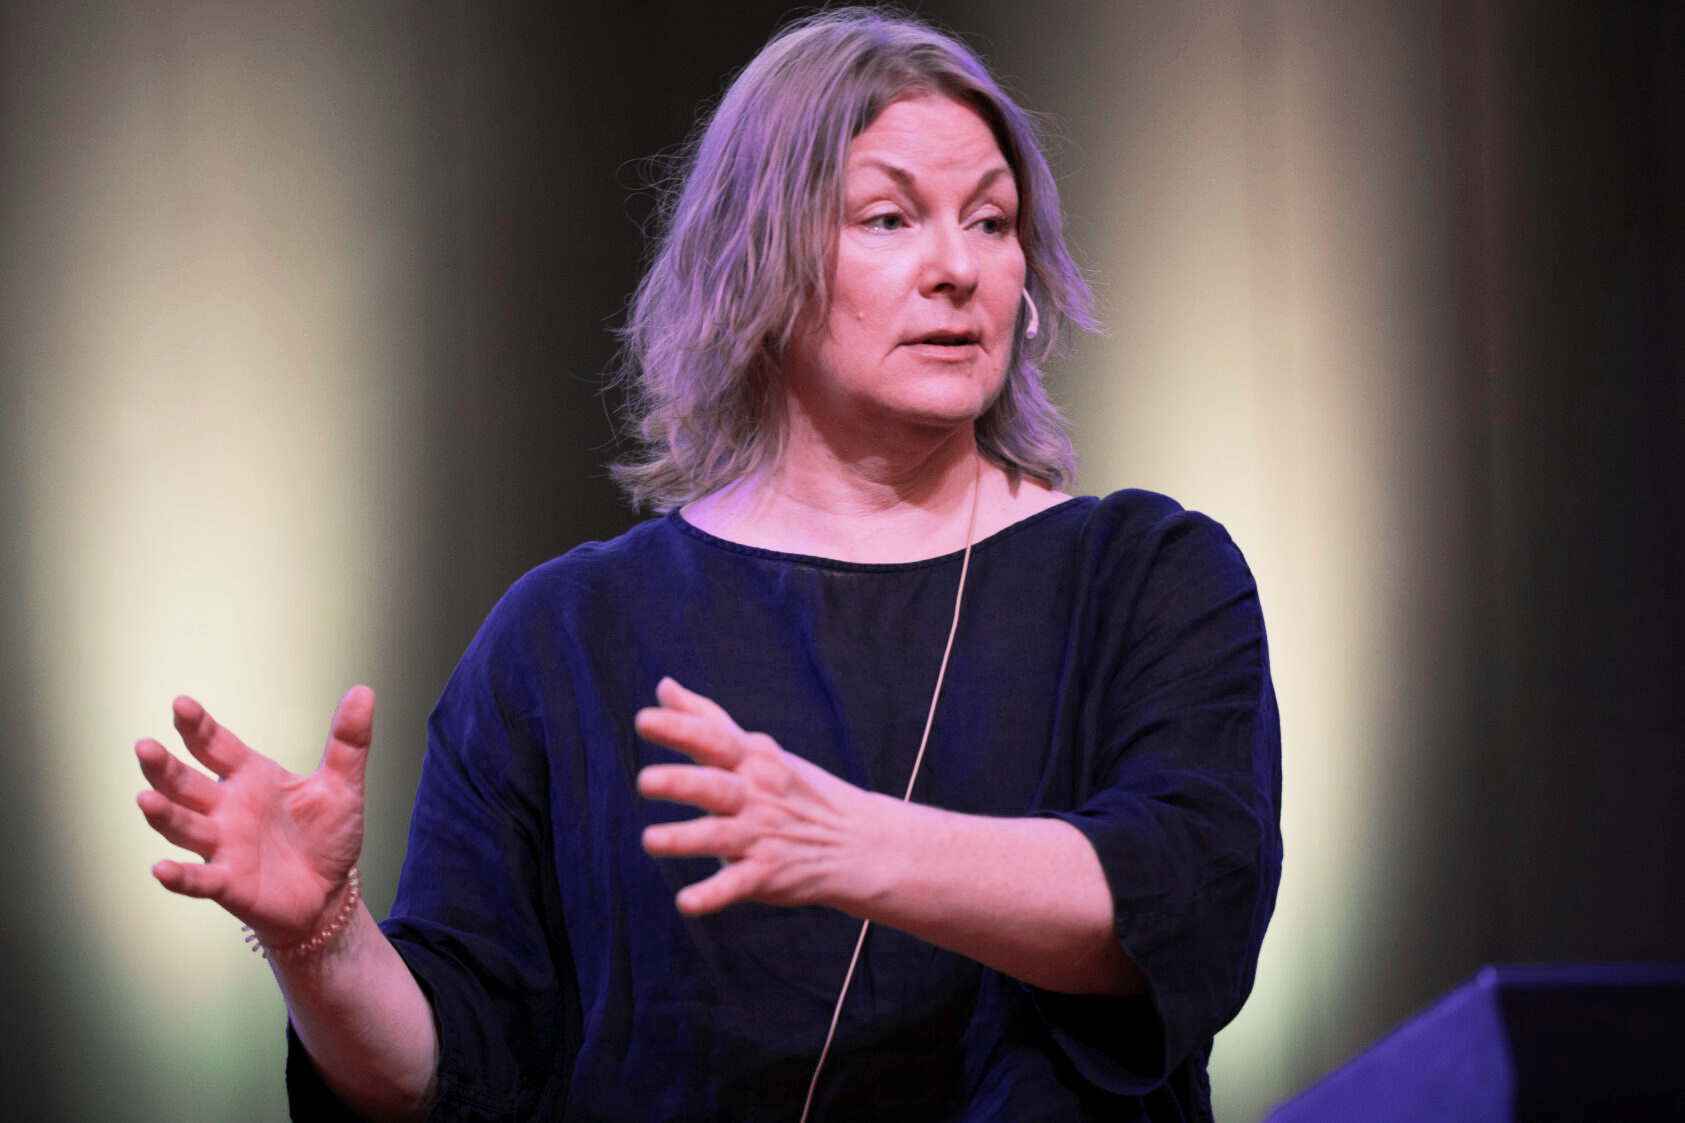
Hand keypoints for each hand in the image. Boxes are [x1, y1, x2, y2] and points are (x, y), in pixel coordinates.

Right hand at [135, 687, 372, 946]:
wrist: (329, 893)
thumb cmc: (327, 836)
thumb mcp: (342, 785)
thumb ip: (348, 741)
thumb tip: (363, 691)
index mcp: (250, 777)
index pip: (216, 745)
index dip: (197, 726)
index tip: (180, 704)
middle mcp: (227, 808)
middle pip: (186, 783)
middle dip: (164, 767)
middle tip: (144, 747)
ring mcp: (223, 846)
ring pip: (184, 826)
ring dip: (163, 814)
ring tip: (144, 799)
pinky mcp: (229, 883)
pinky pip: (199, 880)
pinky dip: (180, 876)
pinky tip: (160, 869)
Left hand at [635, 678, 875, 915]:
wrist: (858, 841)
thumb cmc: (794, 789)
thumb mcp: (758, 750)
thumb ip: (706, 720)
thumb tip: (663, 686)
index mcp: (752, 760)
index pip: (713, 739)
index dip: (679, 729)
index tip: (644, 719)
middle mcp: (755, 795)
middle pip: (714, 786)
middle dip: (681, 783)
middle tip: (644, 781)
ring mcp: (762, 835)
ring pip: (719, 836)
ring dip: (684, 838)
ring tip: (650, 840)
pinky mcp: (767, 874)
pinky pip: (737, 885)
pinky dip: (713, 895)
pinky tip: (686, 903)